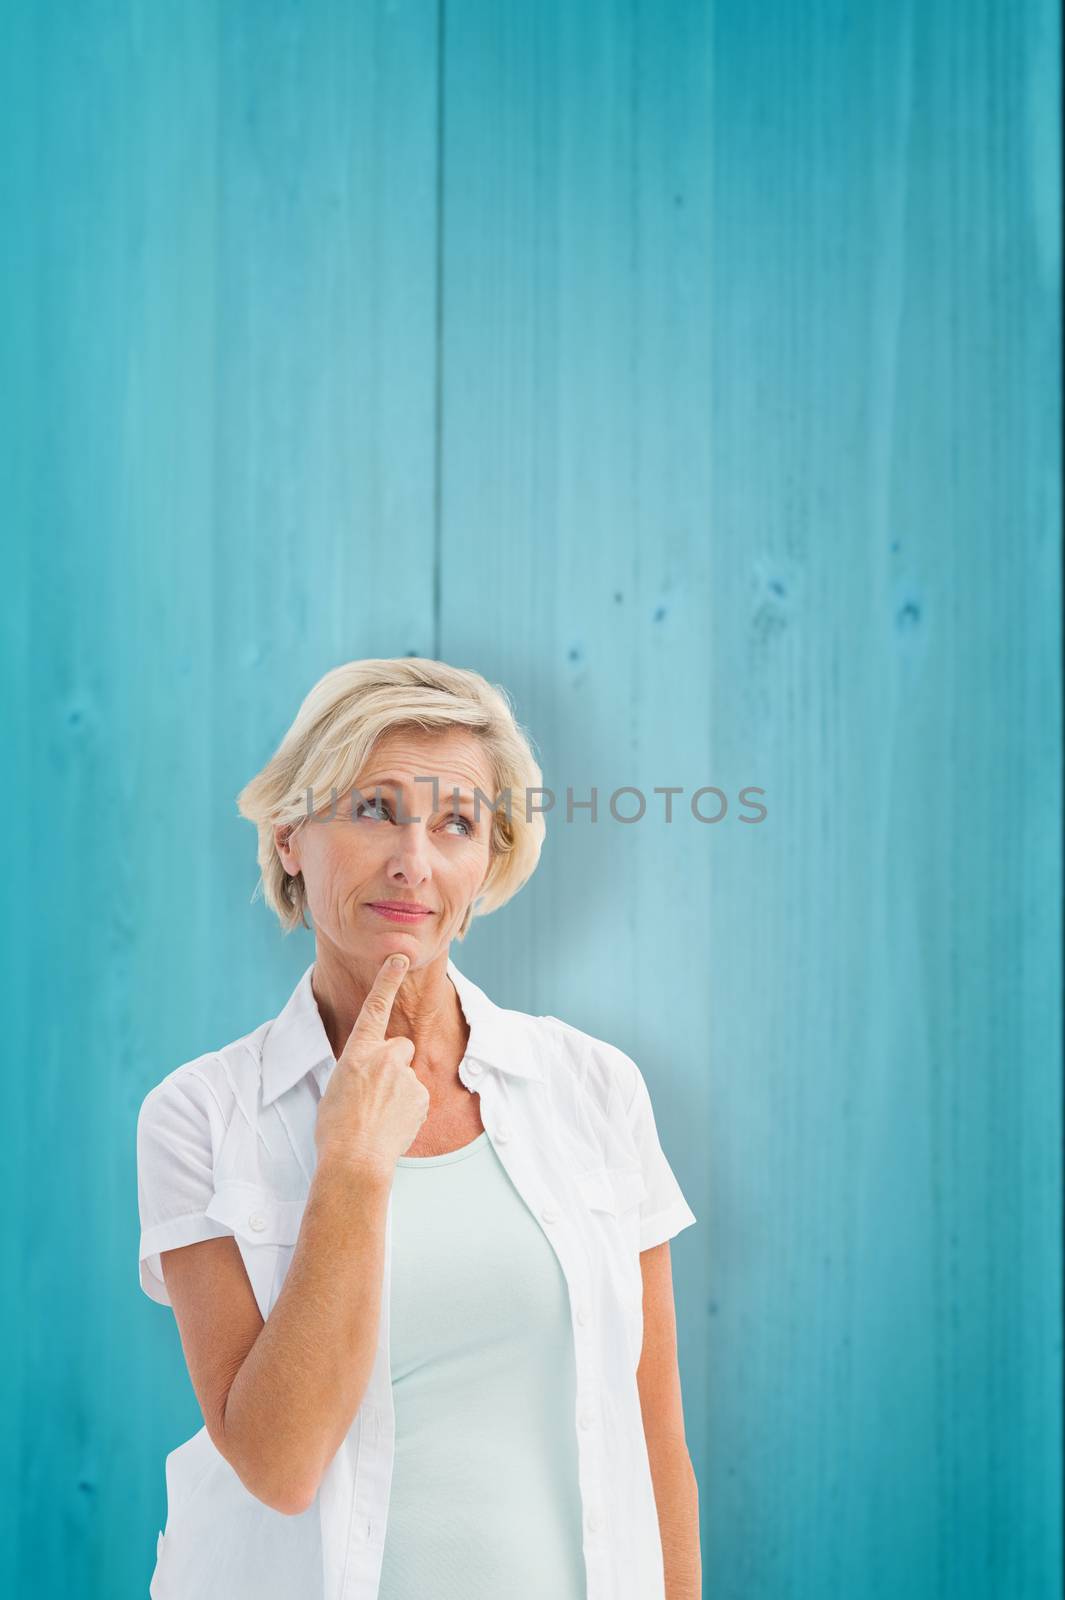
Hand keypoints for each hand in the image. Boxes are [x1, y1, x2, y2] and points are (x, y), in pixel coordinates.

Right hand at [313, 955, 428, 1179]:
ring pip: (407, 1076)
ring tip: (379, 1116)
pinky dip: (407, 1109)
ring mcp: (405, 1077)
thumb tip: (370, 1075)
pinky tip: (392, 1126)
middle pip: (399, 1048)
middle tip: (375, 1093)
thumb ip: (357, 1071)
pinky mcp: (421, 1097)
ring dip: (398, 1091)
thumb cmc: (335, 1129)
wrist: (354, 1161)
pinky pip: (416, 1098)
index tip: (400, 957)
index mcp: (358, 1053)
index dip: (387, 980)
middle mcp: (385, 1057)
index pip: (375, 1008)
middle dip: (392, 1064)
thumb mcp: (335, 1089)